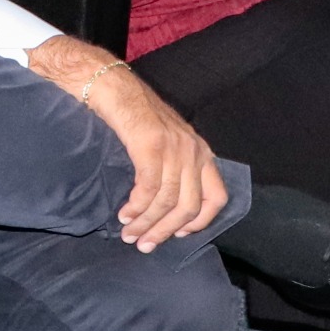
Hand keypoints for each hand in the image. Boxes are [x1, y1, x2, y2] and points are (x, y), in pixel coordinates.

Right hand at [31, 36, 226, 250]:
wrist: (111, 85)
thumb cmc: (134, 115)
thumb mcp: (166, 142)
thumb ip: (175, 169)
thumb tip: (170, 210)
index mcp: (201, 151)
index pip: (217, 197)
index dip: (201, 222)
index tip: (178, 234)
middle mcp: (193, 150)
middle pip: (189, 206)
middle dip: (165, 231)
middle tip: (144, 245)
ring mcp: (174, 147)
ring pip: (167, 201)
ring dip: (146, 223)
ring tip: (129, 234)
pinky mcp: (151, 144)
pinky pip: (149, 188)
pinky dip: (136, 207)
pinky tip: (124, 214)